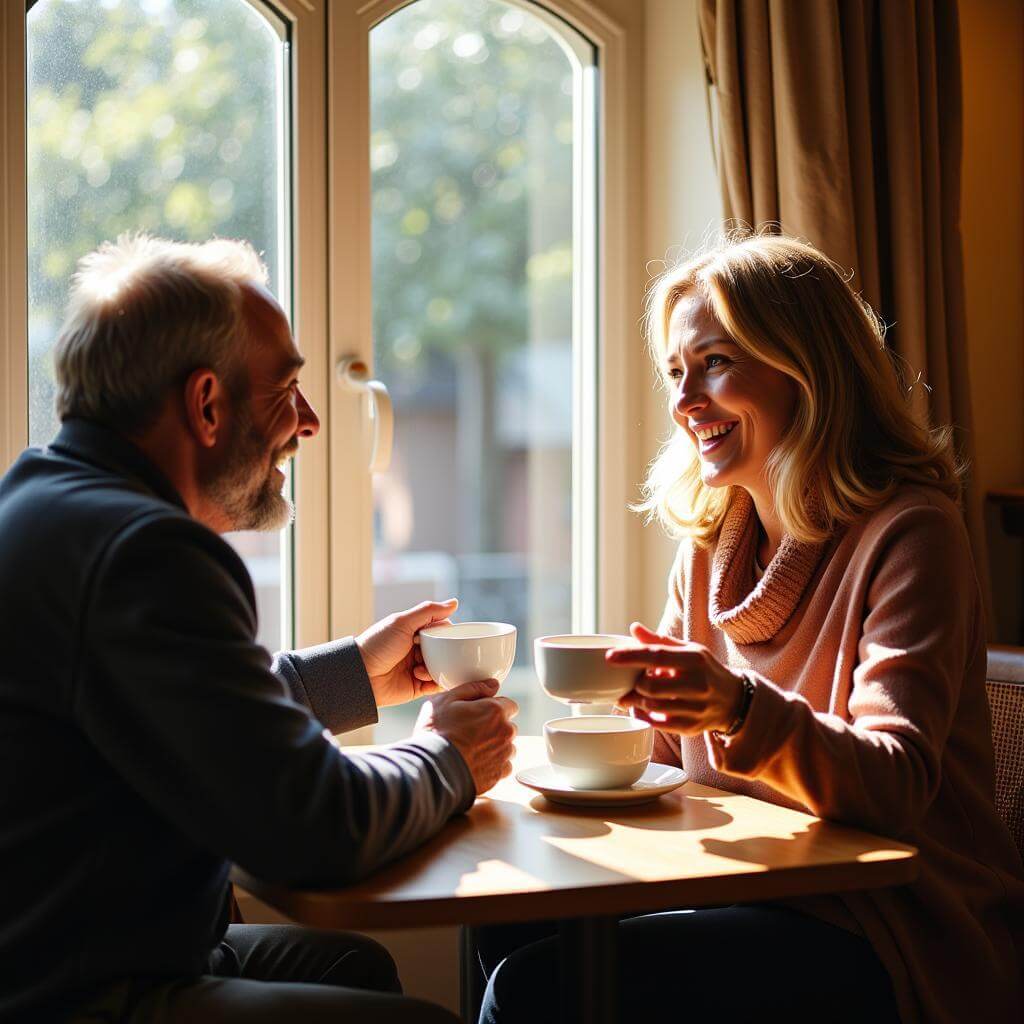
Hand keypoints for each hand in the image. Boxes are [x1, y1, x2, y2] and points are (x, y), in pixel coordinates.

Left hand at [356, 599, 457, 708]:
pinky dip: (436, 682)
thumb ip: (428, 611)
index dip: (445, 632)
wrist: (359, 675)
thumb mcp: (402, 622)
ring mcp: (417, 668)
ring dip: (436, 667)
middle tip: (433, 653)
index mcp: (413, 631)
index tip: (441, 635)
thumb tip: (455, 602)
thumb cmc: (377, 645)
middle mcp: (417, 649)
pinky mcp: (417, 686)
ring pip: (442, 666)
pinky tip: (422, 677)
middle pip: (444, 649)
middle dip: (443, 651)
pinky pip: (435, 685)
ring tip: (419, 668)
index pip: (440, 629)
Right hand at [414, 679, 517, 794]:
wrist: (431, 769)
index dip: (493, 708)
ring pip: (506, 747)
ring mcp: (504, 755)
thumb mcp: (446, 700)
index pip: (509, 705)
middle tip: (471, 732)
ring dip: (495, 747)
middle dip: (495, 728)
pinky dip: (492, 765)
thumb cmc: (436, 733)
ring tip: (471, 750)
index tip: (479, 714)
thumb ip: (473, 688)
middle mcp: (505, 732)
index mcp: (495, 711)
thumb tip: (493, 684)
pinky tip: (474, 763)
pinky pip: (503, 766)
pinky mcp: (498, 774)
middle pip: (508, 726)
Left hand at [609, 623, 745, 734]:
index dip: (631, 656)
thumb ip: (659, 641)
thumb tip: (634, 629)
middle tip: (625, 682)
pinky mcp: (690, 727)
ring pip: (653, 706)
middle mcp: (698, 684)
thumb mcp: (688, 650)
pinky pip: (658, 723)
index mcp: (695, 660)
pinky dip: (643, 715)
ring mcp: (695, 708)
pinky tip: (639, 709)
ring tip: (627, 696)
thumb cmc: (705, 671)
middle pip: (651, 686)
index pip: (658, 656)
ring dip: (634, 701)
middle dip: (634, 684)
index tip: (610, 657)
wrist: (735, 701)